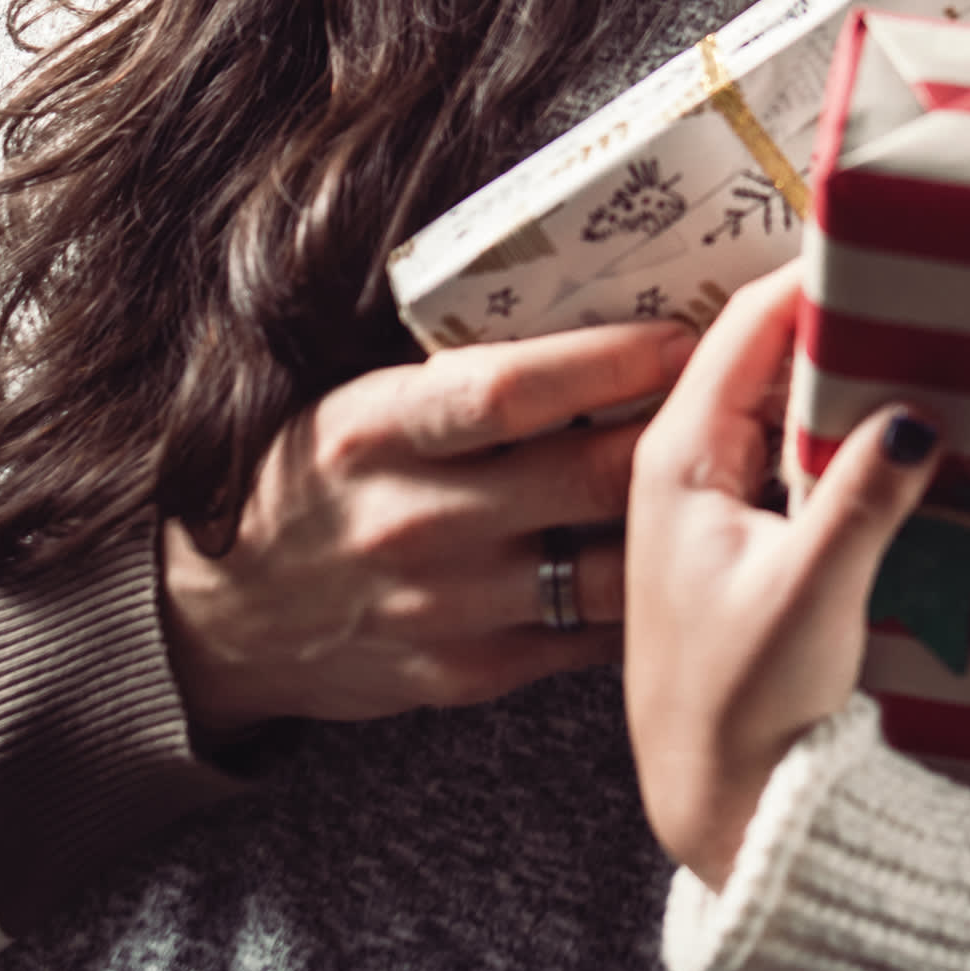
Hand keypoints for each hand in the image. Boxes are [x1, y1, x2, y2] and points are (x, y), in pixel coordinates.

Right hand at [158, 319, 694, 736]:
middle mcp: (411, 523)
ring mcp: (445, 608)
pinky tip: (687, 554)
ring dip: (683, 522)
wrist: (215, 624)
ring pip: (607, 566)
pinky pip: (589, 633)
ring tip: (743, 477)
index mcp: (371, 434)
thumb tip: (585, 297)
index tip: (684, 333)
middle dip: (680, 435)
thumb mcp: (349, 403)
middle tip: (753, 397)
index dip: (608, 360)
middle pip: (584, 479)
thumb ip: (451, 370)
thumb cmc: (304, 483)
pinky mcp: (470, 673)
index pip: (509, 391)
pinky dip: (644, 592)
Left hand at [623, 262, 945, 888]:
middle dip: (837, 315)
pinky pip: (798, 451)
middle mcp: (688, 464)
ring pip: (786, 402)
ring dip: (846, 374)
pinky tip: (903, 422)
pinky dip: (846, 427)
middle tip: (920, 278)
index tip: (884, 239)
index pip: (746, 325)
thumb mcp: (812, 595)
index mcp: (679, 457)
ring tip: (925, 333)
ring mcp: (717, 500)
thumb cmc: (746, 708)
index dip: (812, 274)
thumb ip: (864, 497)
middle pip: (766, 353)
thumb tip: (917, 411)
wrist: (720, 806)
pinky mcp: (749, 538)